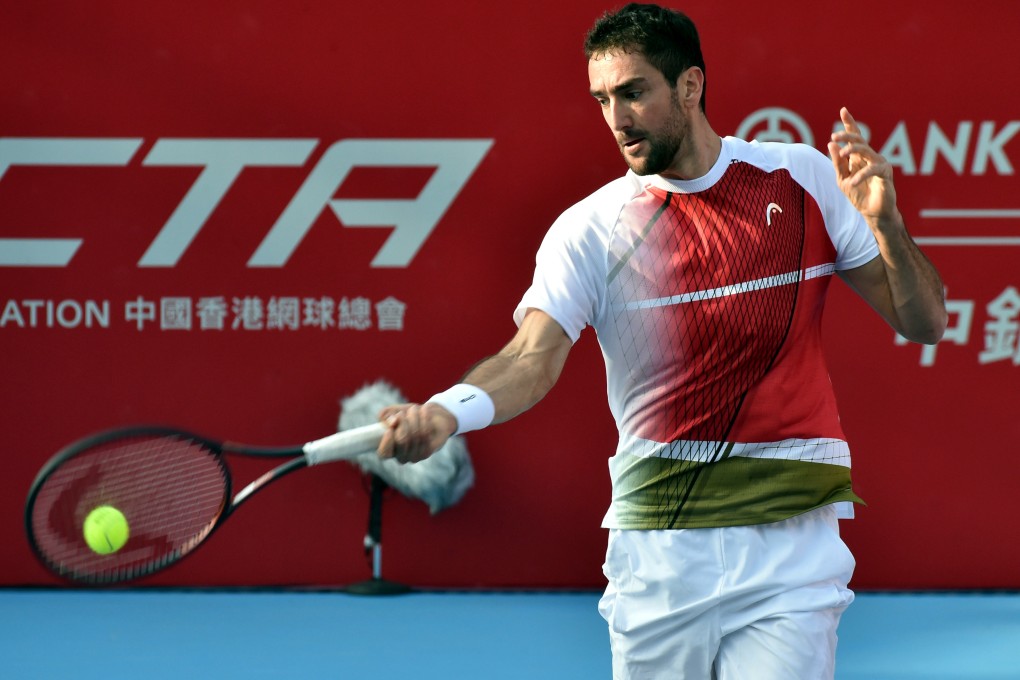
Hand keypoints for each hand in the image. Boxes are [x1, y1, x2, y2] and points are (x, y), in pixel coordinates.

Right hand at [377, 402, 456, 463]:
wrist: (431, 418)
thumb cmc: (407, 417)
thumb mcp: (393, 411)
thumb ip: (386, 415)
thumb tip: (392, 422)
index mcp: (388, 450)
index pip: (384, 453)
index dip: (386, 442)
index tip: (389, 428)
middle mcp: (401, 457)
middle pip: (401, 441)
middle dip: (402, 423)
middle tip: (401, 413)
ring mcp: (415, 456)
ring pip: (415, 435)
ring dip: (414, 418)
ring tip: (414, 408)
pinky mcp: (428, 452)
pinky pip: (425, 434)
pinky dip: (424, 419)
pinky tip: (424, 410)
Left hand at [828, 107, 899, 226]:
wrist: (872, 212)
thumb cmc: (858, 195)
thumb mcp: (842, 179)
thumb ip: (838, 163)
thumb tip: (831, 144)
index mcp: (858, 157)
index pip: (854, 137)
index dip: (849, 123)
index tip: (843, 110)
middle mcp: (869, 157)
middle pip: (859, 140)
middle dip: (847, 135)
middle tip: (834, 136)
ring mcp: (878, 163)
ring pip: (866, 150)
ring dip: (853, 150)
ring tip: (843, 154)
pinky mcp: (885, 174)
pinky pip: (873, 169)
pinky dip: (861, 175)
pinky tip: (852, 183)